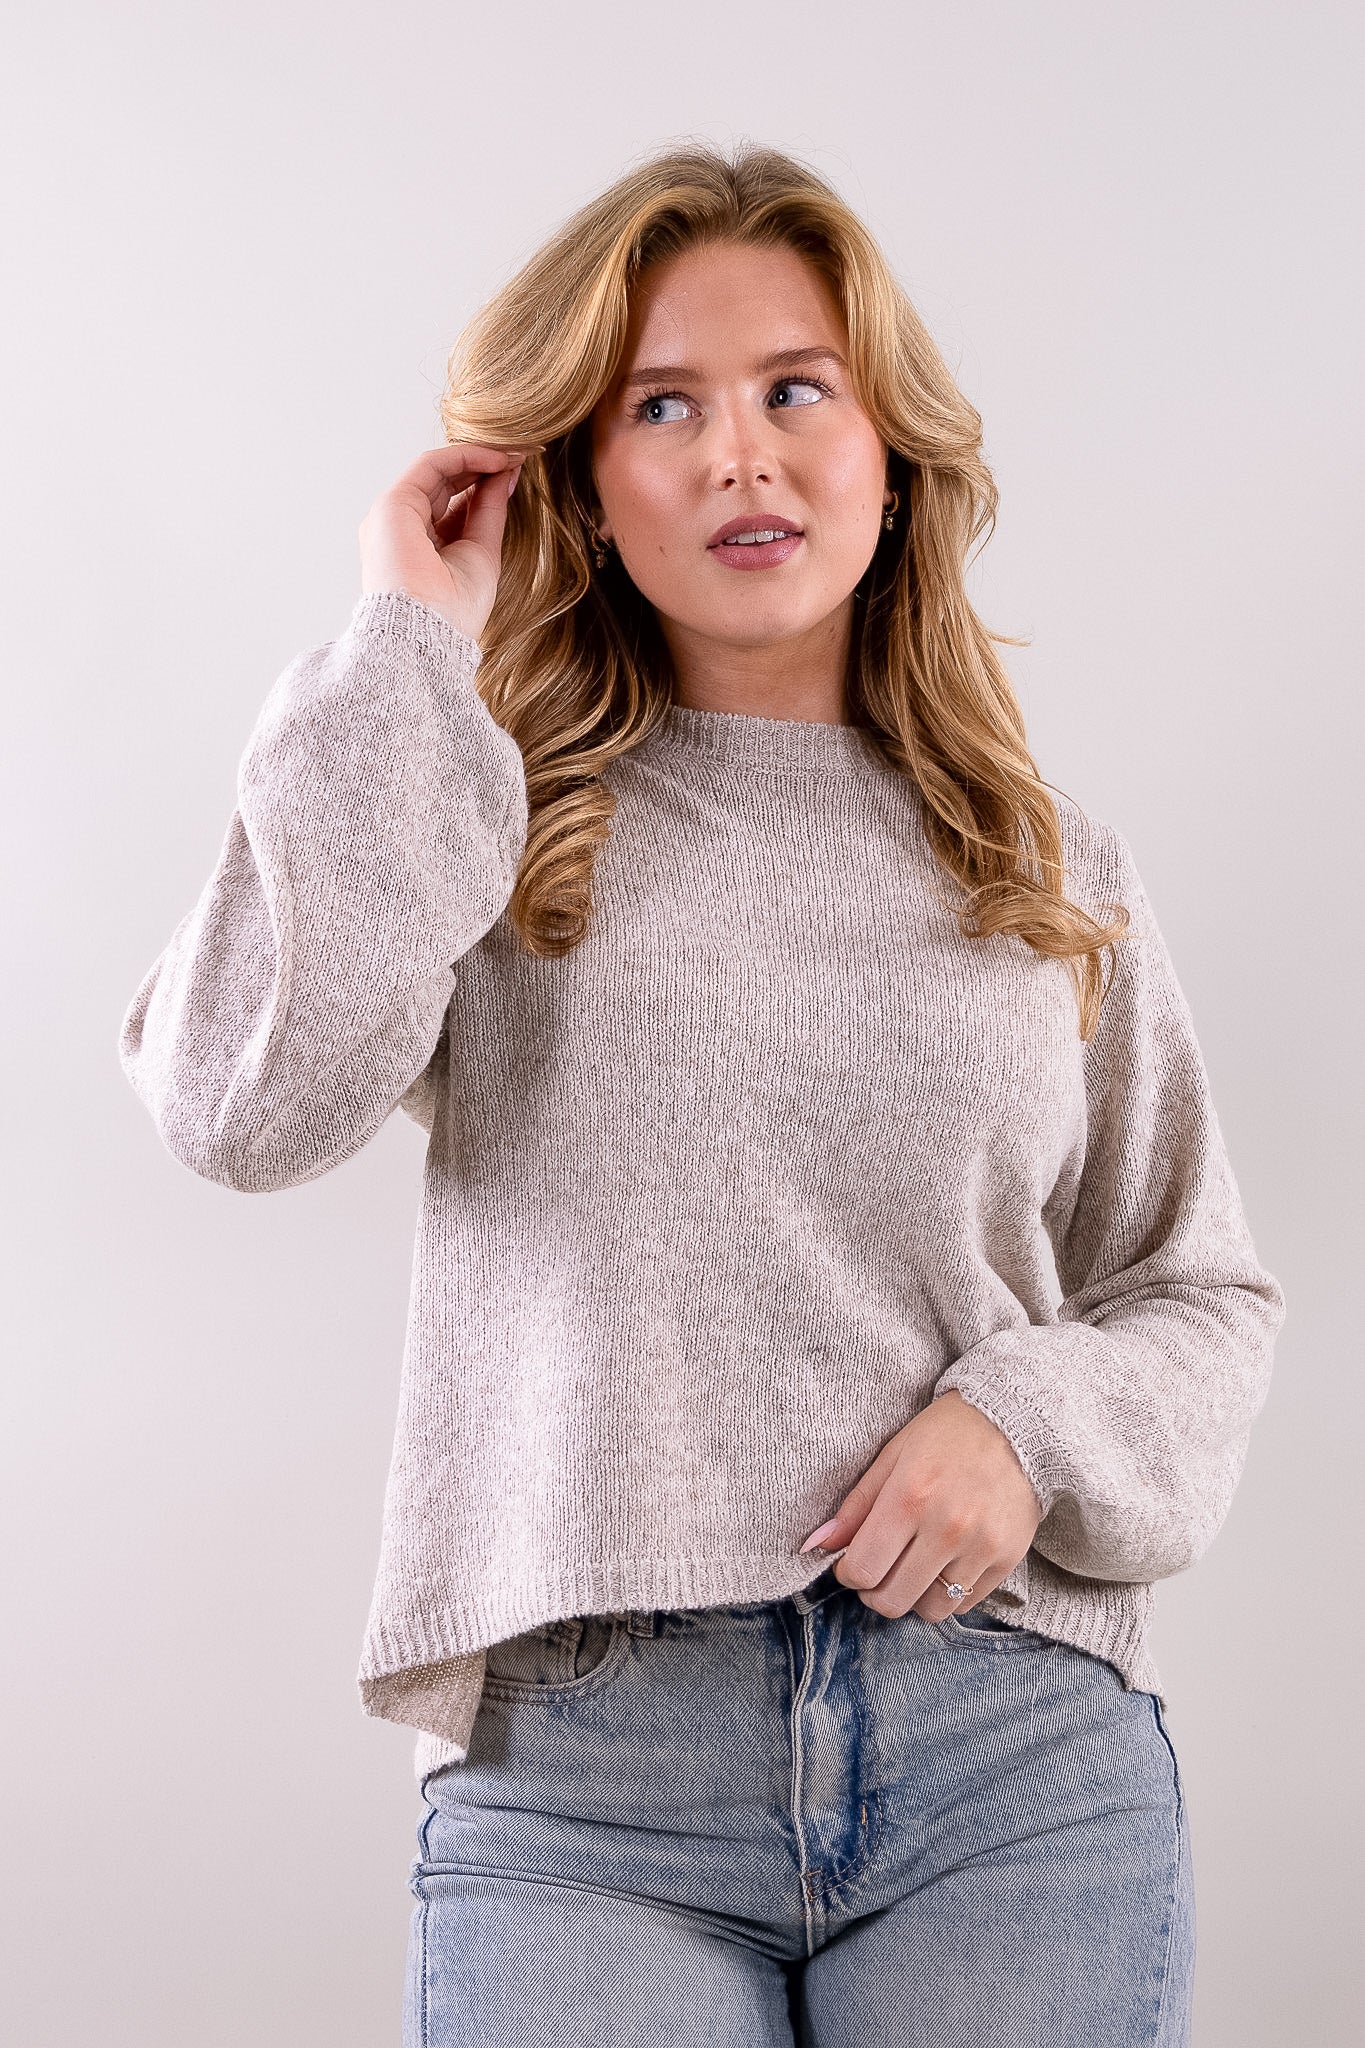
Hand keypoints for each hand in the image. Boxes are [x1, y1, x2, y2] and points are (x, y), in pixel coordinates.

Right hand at [358, 441, 539, 642]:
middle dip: (484, 466)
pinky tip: (497, 459)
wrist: (428, 634)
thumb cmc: (453, 610)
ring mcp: (393, 516)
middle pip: (445, 484)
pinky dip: (465, 457)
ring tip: (514, 453)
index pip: (453, 503)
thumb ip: (489, 511)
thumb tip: (505, 475)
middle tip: (521, 454)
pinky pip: (431, 466)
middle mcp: (401, 528)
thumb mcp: (481, 552)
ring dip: (478, 457)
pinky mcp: (392, 505)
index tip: (518, 471)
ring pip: (438, 470)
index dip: (485, 484)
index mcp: (419, 546)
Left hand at [798, 1390, 1043, 1620]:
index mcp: (910, 1498)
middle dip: (875, 1592)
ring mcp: (981, 1548)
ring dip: (913, 1596)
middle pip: (893, 1600)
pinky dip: (948, 1593)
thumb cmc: (945, 1436)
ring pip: (930, 1610)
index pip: (863, 1570)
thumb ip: (855, 1507)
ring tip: (913, 1568)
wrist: (1015, 1423)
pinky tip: (945, 1563)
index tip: (851, 1563)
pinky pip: (965, 1604)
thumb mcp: (892, 1457)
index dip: (848, 1574)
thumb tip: (815, 1546)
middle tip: (879, 1570)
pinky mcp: (1007, 1560)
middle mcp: (947, 1529)